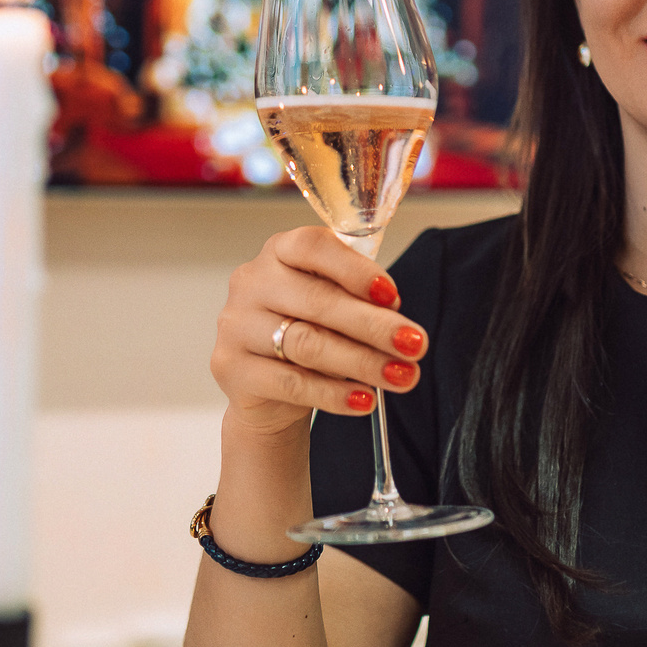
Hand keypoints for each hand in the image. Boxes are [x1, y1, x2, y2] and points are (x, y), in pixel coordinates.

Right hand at [211, 227, 428, 437]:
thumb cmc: (307, 332)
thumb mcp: (332, 307)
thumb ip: (358, 299)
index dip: (355, 270)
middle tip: (414, 345)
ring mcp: (236, 325)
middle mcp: (251, 282)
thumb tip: (394, 314)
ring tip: (400, 376)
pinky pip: (290, 383)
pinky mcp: (231, 368)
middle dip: (374, 326)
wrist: (267, 389)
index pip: (313, 246)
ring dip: (362, 362)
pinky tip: (363, 400)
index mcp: (279, 252)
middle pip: (317, 301)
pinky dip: (333, 394)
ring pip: (306, 343)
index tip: (392, 295)